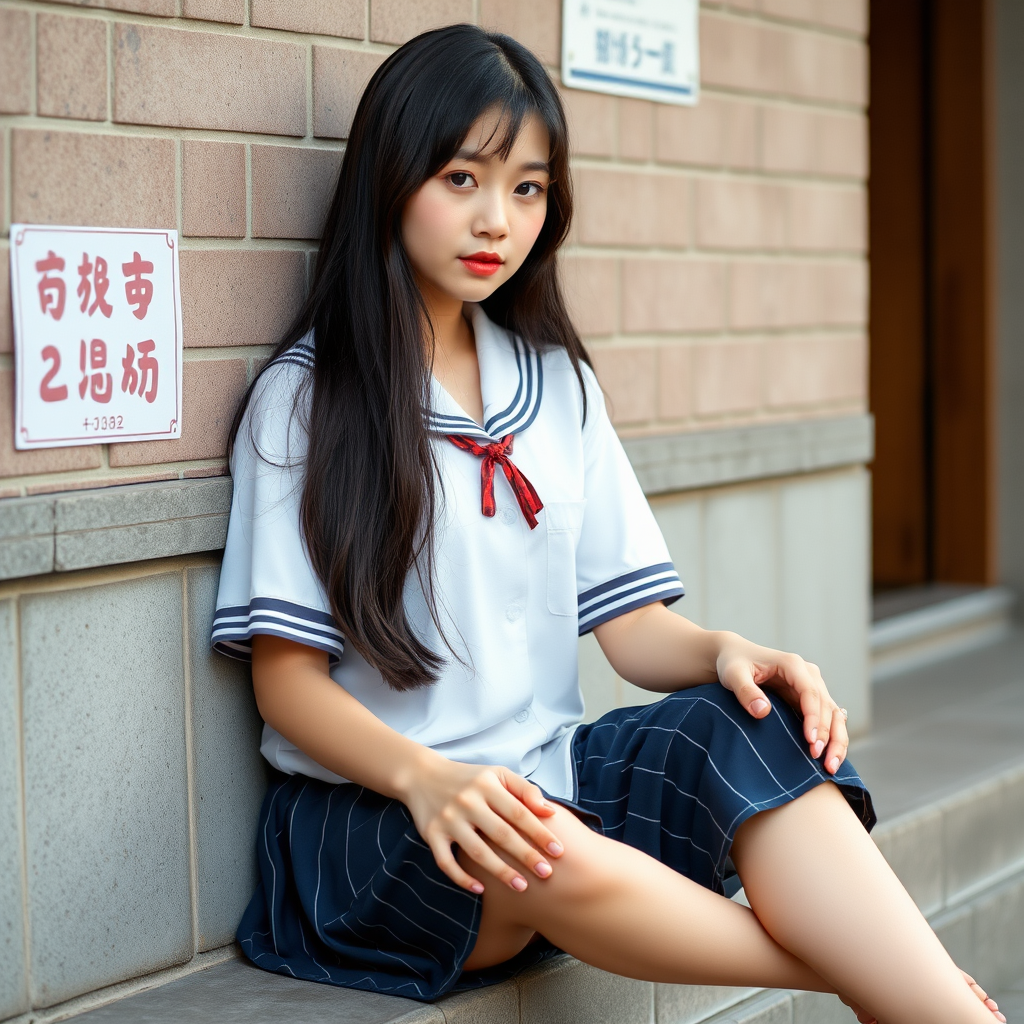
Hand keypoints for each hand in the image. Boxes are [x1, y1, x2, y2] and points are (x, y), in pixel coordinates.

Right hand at [401, 758, 563, 893]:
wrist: (422, 775)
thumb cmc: (470, 778)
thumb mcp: (497, 774)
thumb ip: (525, 790)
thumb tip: (550, 811)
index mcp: (487, 785)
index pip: (518, 812)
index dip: (540, 832)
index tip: (559, 851)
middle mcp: (467, 802)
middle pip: (501, 833)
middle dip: (526, 855)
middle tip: (547, 873)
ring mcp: (448, 819)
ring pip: (477, 851)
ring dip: (500, 871)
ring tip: (522, 886)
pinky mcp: (431, 834)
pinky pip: (446, 862)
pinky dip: (462, 878)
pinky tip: (480, 890)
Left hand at [714, 632, 848, 775]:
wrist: (734, 657)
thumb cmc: (733, 663)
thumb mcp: (733, 674)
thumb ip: (745, 691)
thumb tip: (763, 711)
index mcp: (792, 665)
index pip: (810, 693)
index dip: (813, 718)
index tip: (810, 740)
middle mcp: (808, 674)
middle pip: (827, 706)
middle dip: (828, 734)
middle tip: (820, 759)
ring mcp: (812, 687)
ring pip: (834, 714)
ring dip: (837, 740)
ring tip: (831, 766)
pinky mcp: (809, 700)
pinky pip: (828, 720)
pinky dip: (832, 739)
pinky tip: (830, 758)